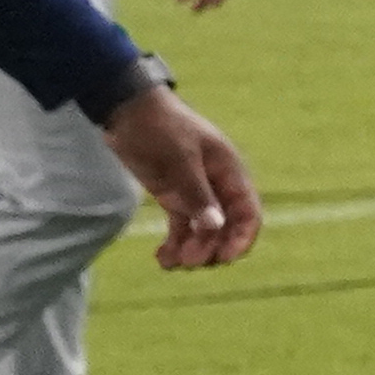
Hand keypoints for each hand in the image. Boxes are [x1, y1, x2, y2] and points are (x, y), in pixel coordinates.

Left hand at [94, 86, 260, 269]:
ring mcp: (195, 194)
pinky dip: (174, 245)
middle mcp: (217, 187)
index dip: (241, 238)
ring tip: (170, 263)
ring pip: (203, 233)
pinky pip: (181, 229)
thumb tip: (214, 227)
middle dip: (210, 249)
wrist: (127, 110)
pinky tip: (161, 258)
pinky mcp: (174, 198)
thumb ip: (197, 194)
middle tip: (188, 261)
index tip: (224, 258)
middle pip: (225, 229)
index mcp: (228, 173)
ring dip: (191, 251)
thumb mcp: (179, 159)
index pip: (247, 214)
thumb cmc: (159, 127)